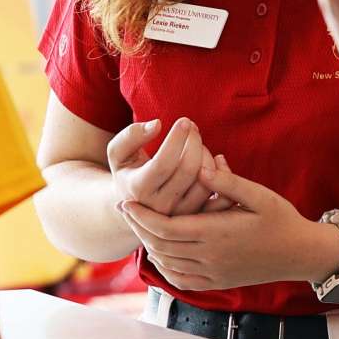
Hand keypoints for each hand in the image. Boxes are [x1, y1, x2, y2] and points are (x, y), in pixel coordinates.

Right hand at [106, 117, 229, 215]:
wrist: (137, 204)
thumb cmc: (128, 170)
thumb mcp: (118, 152)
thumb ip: (131, 135)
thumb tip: (157, 124)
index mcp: (138, 189)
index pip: (163, 163)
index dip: (176, 140)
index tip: (184, 121)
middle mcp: (160, 206)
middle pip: (188, 170)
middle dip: (194, 142)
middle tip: (192, 126)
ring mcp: (181, 215)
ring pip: (206, 182)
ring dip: (207, 155)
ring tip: (197, 143)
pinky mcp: (198, 218)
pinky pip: (219, 194)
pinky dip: (221, 171)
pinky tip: (214, 158)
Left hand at [118, 156, 338, 291]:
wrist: (300, 253)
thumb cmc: (281, 218)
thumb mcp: (258, 194)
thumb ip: (227, 182)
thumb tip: (200, 167)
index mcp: (217, 233)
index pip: (166, 228)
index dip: (142, 216)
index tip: (127, 201)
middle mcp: (211, 257)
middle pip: (160, 246)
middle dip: (138, 227)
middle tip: (124, 209)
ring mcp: (213, 273)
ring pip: (167, 263)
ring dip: (148, 245)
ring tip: (137, 225)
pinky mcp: (217, 283)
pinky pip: (181, 280)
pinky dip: (163, 267)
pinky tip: (158, 253)